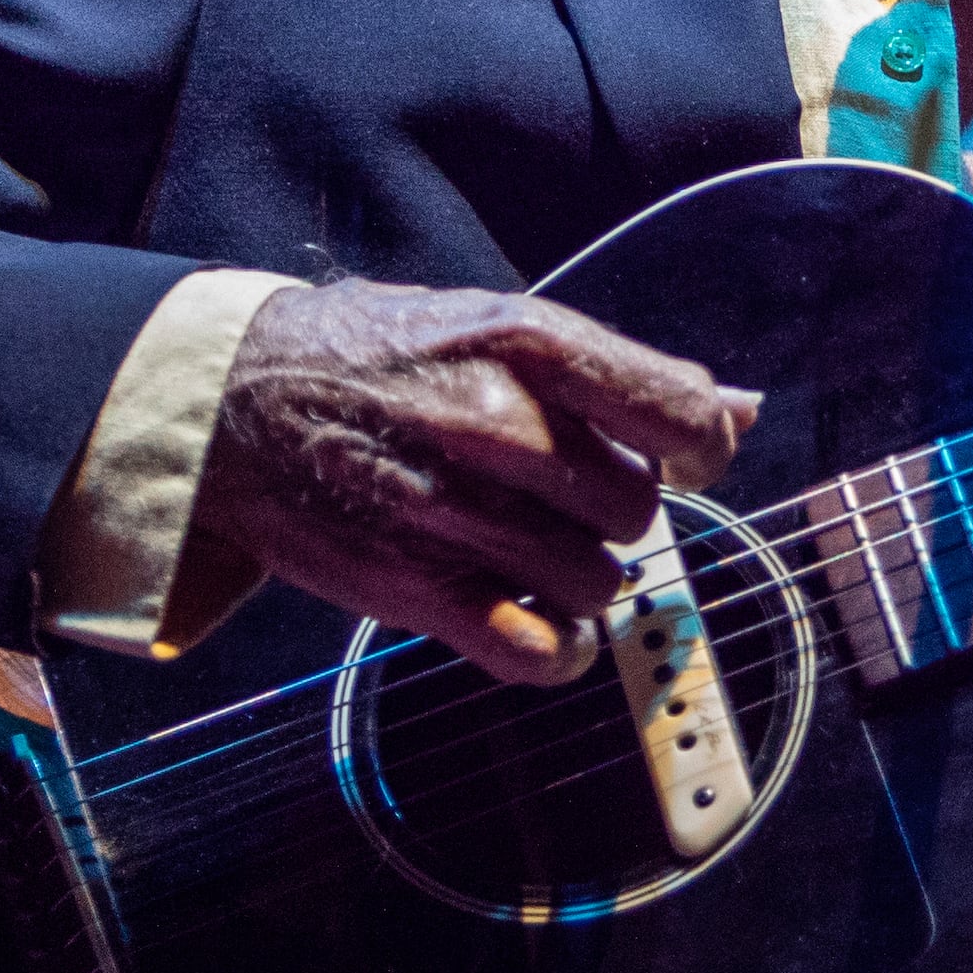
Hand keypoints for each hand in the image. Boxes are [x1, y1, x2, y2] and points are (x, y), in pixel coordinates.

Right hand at [197, 279, 757, 686]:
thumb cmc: (377, 355)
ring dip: (574, 576)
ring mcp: (457, 512)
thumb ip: (617, 373)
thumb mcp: (495, 322)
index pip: (681, 416)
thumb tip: (740, 410)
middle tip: (549, 491)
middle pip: (638, 510)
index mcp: (528, 343)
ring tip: (517, 541)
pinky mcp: (415, 590)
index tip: (679, 460)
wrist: (231, 403)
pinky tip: (533, 620)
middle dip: (607, 508)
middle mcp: (499, 424)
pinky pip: (541, 650)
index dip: (699, 450)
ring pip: (597, 583)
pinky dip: (553, 649)